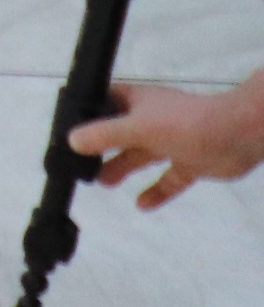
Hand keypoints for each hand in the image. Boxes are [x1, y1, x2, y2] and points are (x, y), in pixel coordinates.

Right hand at [71, 81, 263, 209]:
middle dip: (102, 149)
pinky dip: (157, 191)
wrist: (237, 135)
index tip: (70, 131)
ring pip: (142, 156)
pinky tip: (143, 204)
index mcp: (138, 102)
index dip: (88, 113)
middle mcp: (152, 120)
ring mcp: (173, 141)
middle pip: (120, 133)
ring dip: (123, 168)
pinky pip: (169, 178)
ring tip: (104, 183)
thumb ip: (105, 135)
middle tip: (84, 167)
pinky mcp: (191, 162)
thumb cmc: (184, 123)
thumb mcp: (137, 127)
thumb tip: (71, 141)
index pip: (106, 102)